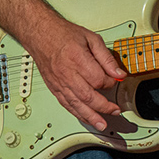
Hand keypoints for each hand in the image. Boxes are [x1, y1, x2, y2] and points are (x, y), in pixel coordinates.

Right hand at [0, 0, 126, 131]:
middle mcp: (67, 74)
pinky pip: (66, 104)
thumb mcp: (91, 39)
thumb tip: (118, 73)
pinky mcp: (54, 88)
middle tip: (115, 110)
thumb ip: (106, 57)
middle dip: (104, 106)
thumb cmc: (64, 34)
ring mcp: (59, 83)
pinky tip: (86, 119)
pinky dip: (77, 113)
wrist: (40, 34)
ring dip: (91, 117)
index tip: (116, 80)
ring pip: (76, 105)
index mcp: (78, 59)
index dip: (110, 83)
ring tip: (102, 124)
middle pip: (88, 96)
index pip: (98, 79)